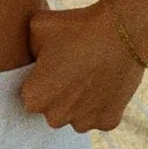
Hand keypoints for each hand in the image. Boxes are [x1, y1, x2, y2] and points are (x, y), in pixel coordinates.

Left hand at [22, 0, 147, 131]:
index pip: (31, 95)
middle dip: (60, 94)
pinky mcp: (108, 122)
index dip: (41, 80)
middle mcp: (55, 118)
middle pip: (53, 109)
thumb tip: (28, 56)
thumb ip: (26, 48)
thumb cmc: (76, 26)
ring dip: (80, 102)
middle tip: (73, 68)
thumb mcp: (36, 26)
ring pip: (76, 115)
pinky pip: (100, 117)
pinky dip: (103, 104)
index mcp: (33, 98)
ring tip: (90, 73)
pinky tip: (105, 81)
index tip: (52, 65)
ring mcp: (84, 123)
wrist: (121, 30)